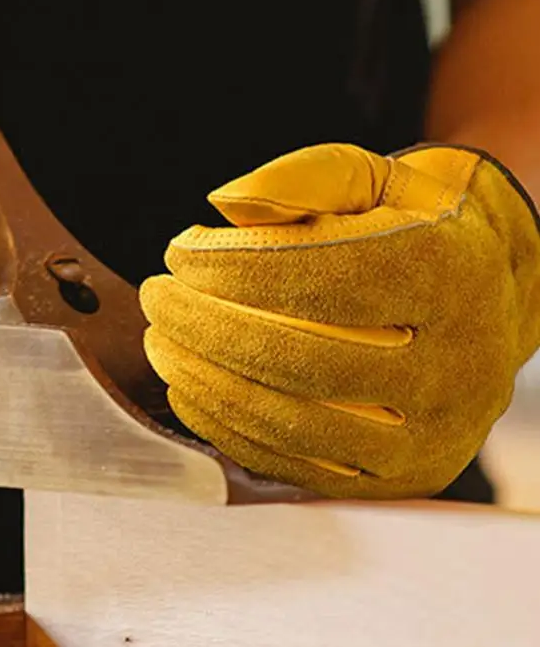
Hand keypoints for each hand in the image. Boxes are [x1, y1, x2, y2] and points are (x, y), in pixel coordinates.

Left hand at [140, 143, 539, 497]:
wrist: (493, 290)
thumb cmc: (415, 221)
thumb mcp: (371, 174)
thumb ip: (298, 178)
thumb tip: (221, 207)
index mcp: (447, 273)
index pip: (322, 277)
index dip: (232, 267)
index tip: (178, 251)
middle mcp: (457, 362)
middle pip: (302, 359)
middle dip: (205, 326)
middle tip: (155, 297)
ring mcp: (435, 431)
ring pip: (298, 423)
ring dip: (208, 384)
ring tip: (160, 343)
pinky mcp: (407, 473)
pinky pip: (304, 466)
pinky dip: (232, 432)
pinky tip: (191, 390)